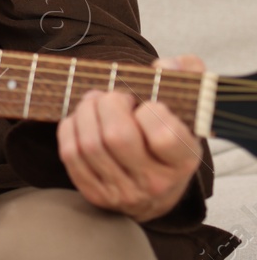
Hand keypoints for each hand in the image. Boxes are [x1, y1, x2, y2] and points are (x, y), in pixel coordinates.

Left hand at [57, 54, 205, 221]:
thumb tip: (165, 65)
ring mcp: (123, 193)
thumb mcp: (188, 108)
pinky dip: (70, 129)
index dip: (150, 111)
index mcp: (183, 162)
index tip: (149, 104)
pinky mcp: (96, 195)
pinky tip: (80, 120)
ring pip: (90, 145)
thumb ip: (187, 75)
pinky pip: (71, 155)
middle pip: (117, 137)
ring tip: (94, 102)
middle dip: (108, 104)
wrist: (156, 189)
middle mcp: (155, 184)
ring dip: (84, 113)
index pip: (163, 135)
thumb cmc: (169, 137)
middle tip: (111, 96)